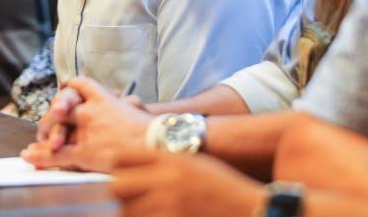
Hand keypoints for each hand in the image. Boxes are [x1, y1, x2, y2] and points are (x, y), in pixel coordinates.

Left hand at [22, 76, 153, 170]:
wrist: (160, 144)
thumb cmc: (154, 130)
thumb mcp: (137, 108)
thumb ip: (125, 105)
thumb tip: (126, 103)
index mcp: (104, 98)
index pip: (80, 84)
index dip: (69, 90)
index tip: (63, 95)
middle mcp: (91, 111)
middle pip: (61, 107)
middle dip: (51, 116)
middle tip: (45, 126)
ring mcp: (86, 131)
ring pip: (55, 130)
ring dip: (43, 137)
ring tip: (35, 144)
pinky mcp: (85, 152)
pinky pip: (57, 155)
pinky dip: (42, 157)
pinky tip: (30, 157)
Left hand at [111, 147, 264, 216]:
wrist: (249, 209)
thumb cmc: (221, 186)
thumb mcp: (192, 162)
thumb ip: (160, 160)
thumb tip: (127, 162)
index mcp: (170, 159)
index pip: (123, 156)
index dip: (119, 165)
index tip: (123, 172)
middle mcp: (166, 181)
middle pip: (118, 185)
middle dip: (120, 191)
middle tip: (129, 195)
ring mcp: (167, 207)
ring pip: (126, 211)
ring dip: (131, 210)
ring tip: (145, 209)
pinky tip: (158, 215)